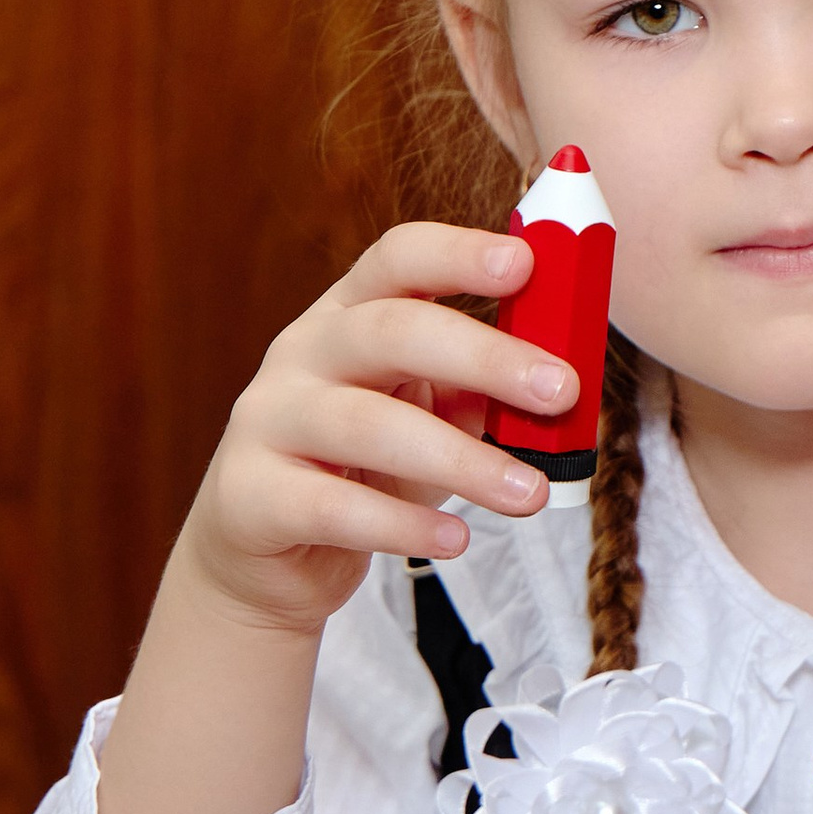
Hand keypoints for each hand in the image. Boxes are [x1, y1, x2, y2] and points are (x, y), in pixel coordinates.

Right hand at [97, 223, 574, 813]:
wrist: (269, 560)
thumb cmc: (362, 471)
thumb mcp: (426, 417)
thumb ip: (481, 392)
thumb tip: (560, 382)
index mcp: (349, 316)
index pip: (396, 260)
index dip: (458, 254)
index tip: (525, 263)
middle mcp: (301, 355)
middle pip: (389, 331)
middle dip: (483, 356)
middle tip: (560, 390)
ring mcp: (267, 423)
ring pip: (366, 425)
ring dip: (459, 459)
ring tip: (530, 493)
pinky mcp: (252, 498)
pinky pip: (333, 507)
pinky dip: (401, 524)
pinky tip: (455, 540)